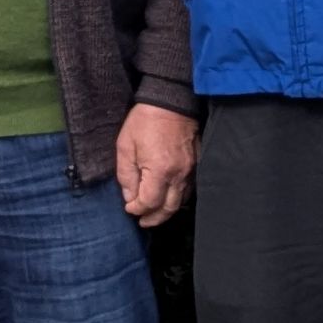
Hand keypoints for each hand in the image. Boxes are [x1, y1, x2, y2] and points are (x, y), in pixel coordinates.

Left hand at [117, 102, 197, 224]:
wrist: (171, 101)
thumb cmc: (145, 121)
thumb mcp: (125, 146)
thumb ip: (126, 176)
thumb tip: (130, 197)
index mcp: (160, 170)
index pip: (149, 202)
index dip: (137, 209)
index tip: (128, 209)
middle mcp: (179, 174)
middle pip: (168, 208)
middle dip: (154, 218)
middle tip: (143, 222)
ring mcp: (191, 170)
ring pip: (181, 201)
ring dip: (166, 211)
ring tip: (154, 214)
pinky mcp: (197, 164)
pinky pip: (189, 189)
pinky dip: (177, 198)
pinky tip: (168, 197)